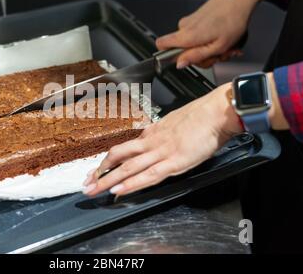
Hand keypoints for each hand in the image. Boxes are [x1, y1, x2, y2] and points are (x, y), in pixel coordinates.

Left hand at [83, 83, 242, 196]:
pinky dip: (131, 184)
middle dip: (100, 171)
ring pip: (128, 167)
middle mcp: (152, 142)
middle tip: (86, 183)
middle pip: (119, 157)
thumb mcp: (174, 121)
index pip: (124, 148)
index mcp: (153, 133)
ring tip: (93, 190)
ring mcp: (161, 152)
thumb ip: (161, 132)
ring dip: (108, 180)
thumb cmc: (201, 116)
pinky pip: (148, 175)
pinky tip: (118, 190)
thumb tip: (152, 136)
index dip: (108, 160)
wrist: (216, 112)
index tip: (98, 169)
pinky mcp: (174, 161)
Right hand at [156, 0, 257, 68]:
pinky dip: (209, 40)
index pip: (161, 45)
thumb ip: (196, 57)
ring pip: (192, 44)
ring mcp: (189, 22)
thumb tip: (179, 64)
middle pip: (181, 51)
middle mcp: (184, 27)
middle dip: (200, 57)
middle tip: (218, 55)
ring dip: (208, 49)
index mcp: (187, 35)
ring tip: (224, 46)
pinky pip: (197, 36)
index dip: (169, 56)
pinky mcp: (194, 19)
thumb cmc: (233, 20)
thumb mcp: (218, 47)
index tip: (186, 59)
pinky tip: (222, 38)